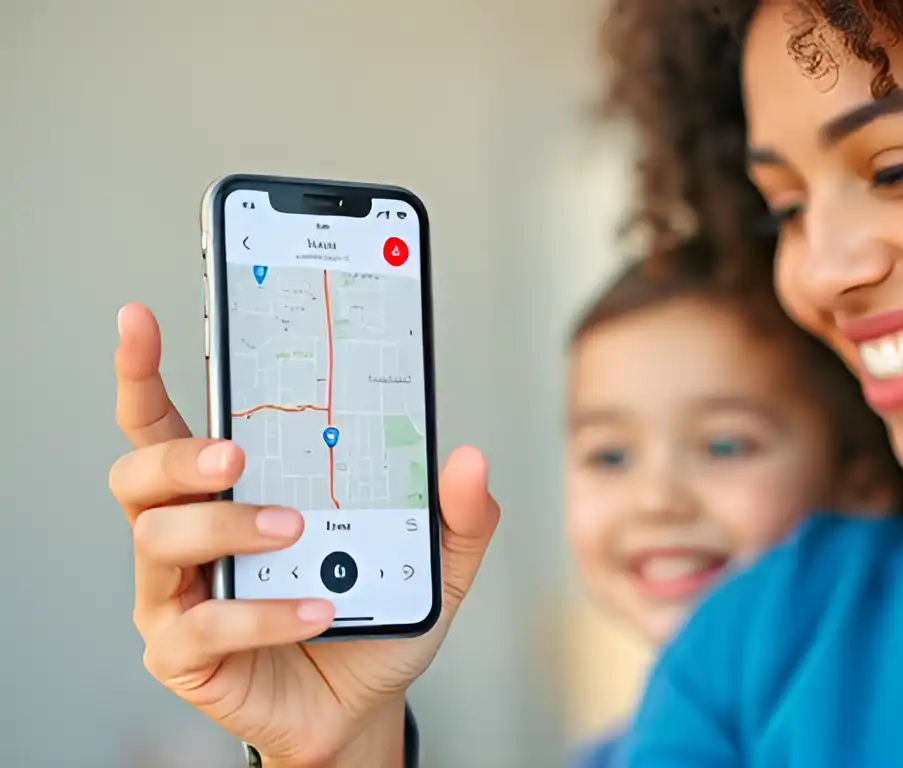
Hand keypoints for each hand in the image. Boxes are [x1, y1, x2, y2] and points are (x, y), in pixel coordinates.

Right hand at [109, 304, 499, 766]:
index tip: (139, 317)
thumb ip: (458, 510)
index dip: (141, 370)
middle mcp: (189, 531)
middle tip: (236, 454)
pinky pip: (203, 624)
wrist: (365, 703)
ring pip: (160, 537)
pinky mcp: (182, 652)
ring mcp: (178, 592)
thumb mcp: (434, 558)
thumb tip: (469, 458)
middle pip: (139, 471)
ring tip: (293, 531)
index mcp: (232, 487)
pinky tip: (315, 608)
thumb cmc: (374, 612)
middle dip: (179, 453)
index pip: (166, 420)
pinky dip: (262, 613)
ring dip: (229, 527)